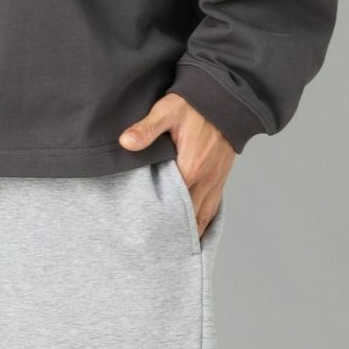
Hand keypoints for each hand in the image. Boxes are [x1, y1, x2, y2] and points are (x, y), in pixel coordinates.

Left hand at [118, 92, 234, 238]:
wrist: (223, 98)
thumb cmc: (193, 105)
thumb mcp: (167, 111)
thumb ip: (147, 129)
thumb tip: (125, 142)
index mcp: (191, 169)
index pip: (173, 205)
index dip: (159, 219)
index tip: (144, 232)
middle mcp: (206, 181)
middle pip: (188, 218)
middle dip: (173, 233)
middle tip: (154, 248)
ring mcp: (215, 182)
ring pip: (202, 218)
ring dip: (189, 232)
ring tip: (171, 250)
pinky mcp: (220, 179)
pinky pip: (213, 210)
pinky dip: (203, 223)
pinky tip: (193, 233)